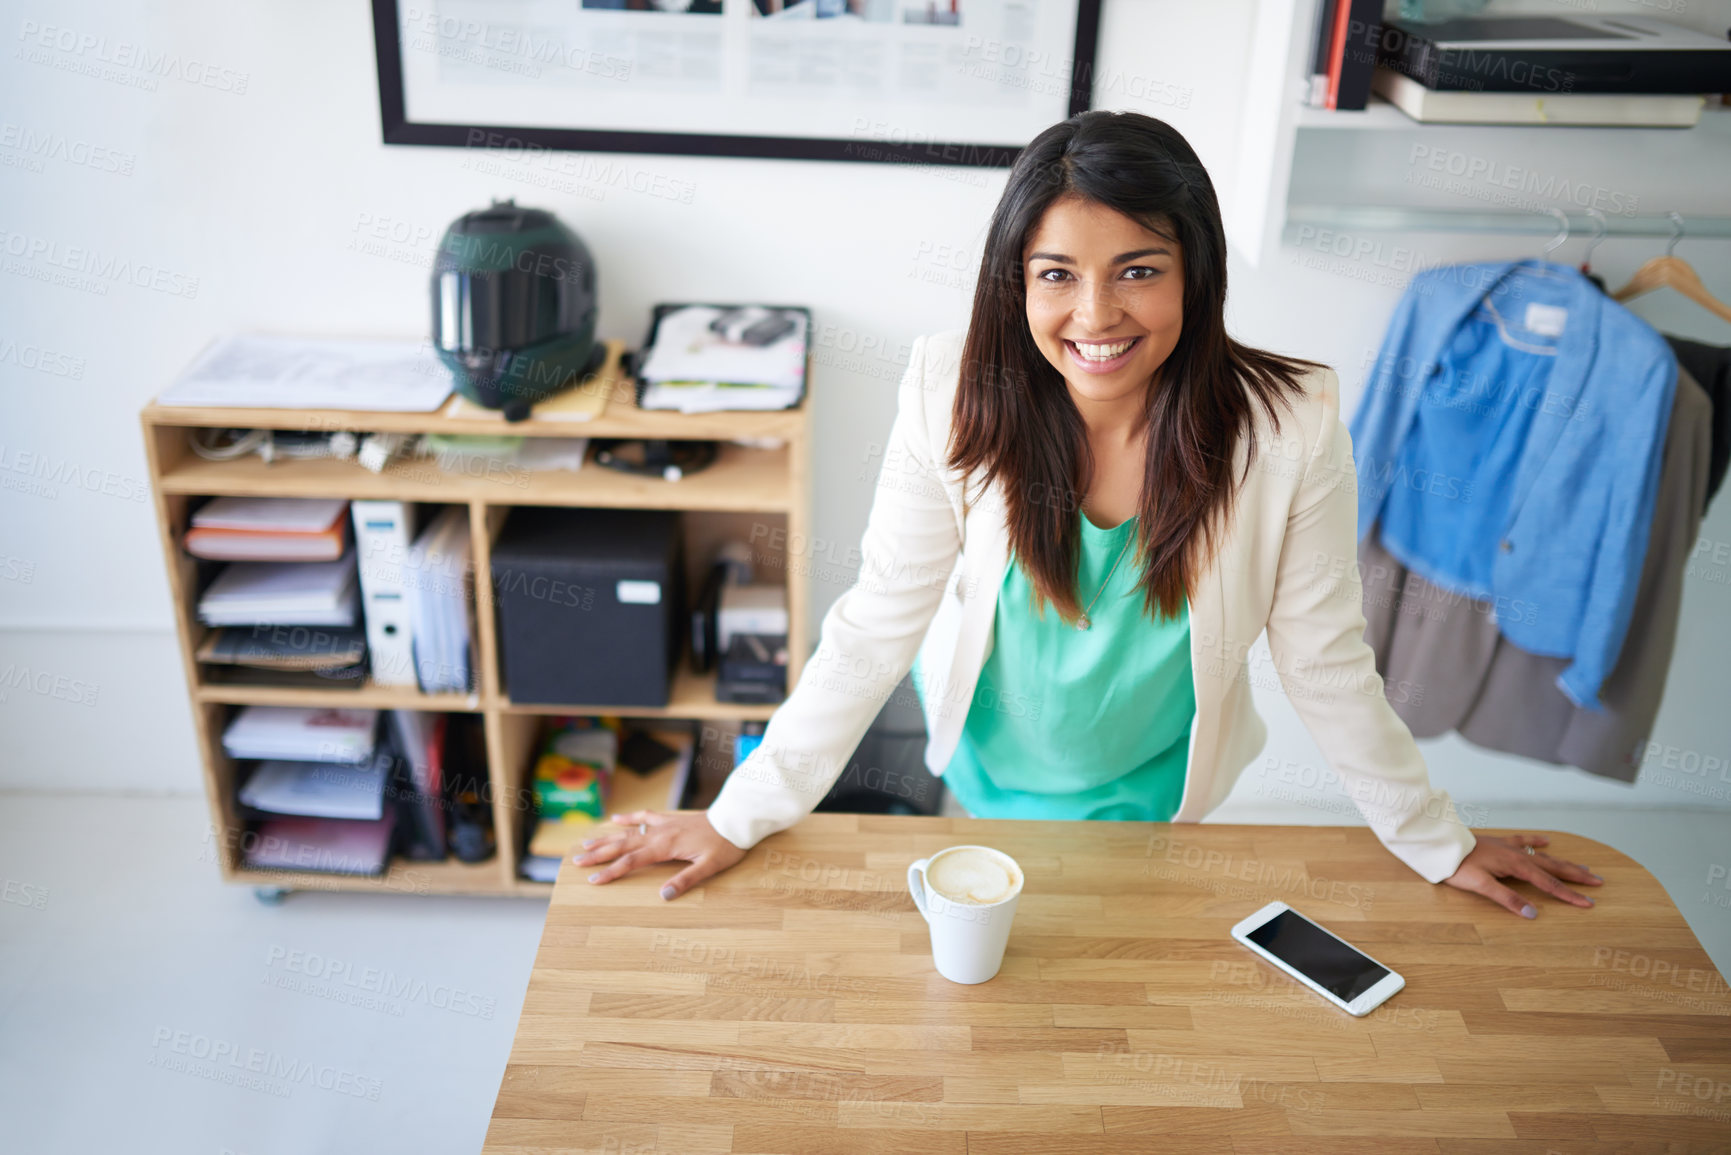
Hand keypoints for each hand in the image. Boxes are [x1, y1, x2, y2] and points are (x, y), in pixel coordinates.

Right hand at [571, 810, 745, 900]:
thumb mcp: (709, 867)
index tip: (592, 880)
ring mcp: (663, 825)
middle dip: (599, 855)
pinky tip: (615, 819)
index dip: (611, 872)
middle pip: (623, 845)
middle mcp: (660, 834)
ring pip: (629, 832)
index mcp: (666, 847)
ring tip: (586, 844)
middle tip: (576, 862)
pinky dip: (629, 818)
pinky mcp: (670, 820)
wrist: (736, 820)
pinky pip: (645, 817)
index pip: (631, 861)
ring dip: (607, 838)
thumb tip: (662, 896)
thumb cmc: (726, 845)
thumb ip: (686, 881)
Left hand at [1443, 833, 1602, 917]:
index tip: (1589, 903)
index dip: (1569, 895)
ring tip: (1583, 867)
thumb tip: (1532, 914)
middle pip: (1553, 868)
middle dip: (1576, 876)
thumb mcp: (1482, 886)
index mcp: (1517, 866)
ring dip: (1563, 863)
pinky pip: (1523, 841)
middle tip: (1598, 882)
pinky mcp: (1500, 843)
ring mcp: (1510, 847)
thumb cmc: (1459, 866)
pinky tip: (1546, 841)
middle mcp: (1518, 855)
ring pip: (1543, 856)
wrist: (1441, 845)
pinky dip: (1536, 841)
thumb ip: (1507, 899)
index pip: (1549, 885)